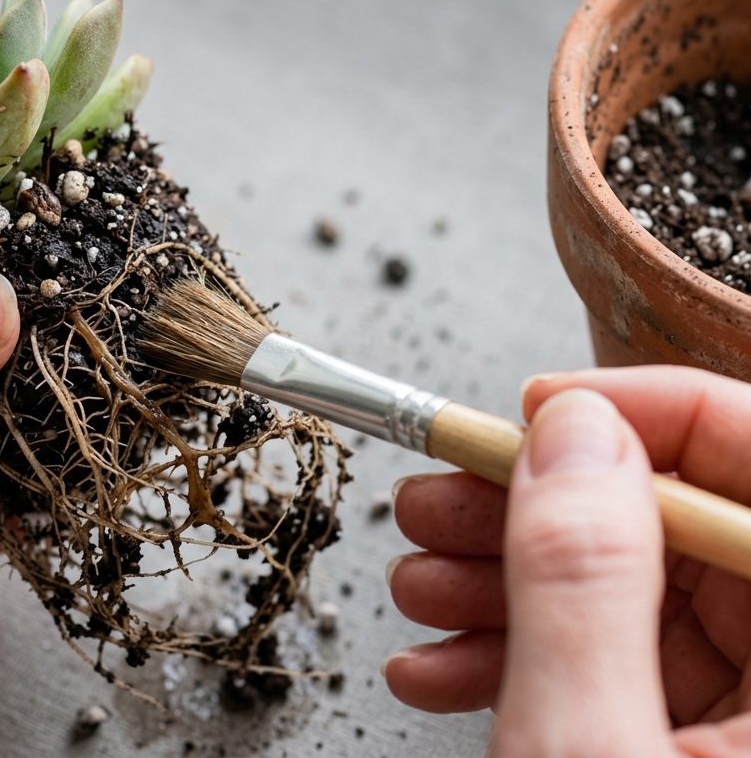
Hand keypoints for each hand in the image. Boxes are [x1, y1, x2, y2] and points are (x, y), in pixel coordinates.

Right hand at [382, 367, 750, 755]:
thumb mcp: (587, 745)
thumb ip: (584, 580)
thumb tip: (572, 430)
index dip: (645, 410)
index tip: (538, 409)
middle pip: (675, 525)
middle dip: (531, 508)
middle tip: (436, 502)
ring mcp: (742, 718)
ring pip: (626, 590)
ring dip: (500, 579)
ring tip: (416, 588)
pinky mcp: (685, 744)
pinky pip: (609, 663)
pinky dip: (515, 655)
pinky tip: (439, 664)